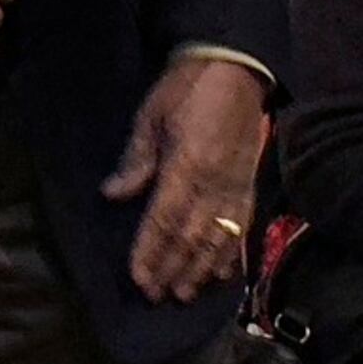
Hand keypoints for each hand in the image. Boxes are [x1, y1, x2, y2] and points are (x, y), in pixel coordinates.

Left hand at [109, 56, 269, 302]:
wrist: (237, 68)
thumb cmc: (187, 88)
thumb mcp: (152, 115)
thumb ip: (136, 159)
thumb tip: (113, 194)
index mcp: (187, 164)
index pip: (165, 218)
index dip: (151, 251)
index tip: (139, 278)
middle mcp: (215, 182)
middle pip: (191, 236)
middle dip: (172, 268)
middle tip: (156, 295)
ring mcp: (236, 185)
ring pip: (218, 237)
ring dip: (199, 269)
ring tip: (184, 293)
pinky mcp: (250, 185)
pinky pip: (241, 226)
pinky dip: (230, 254)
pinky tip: (220, 274)